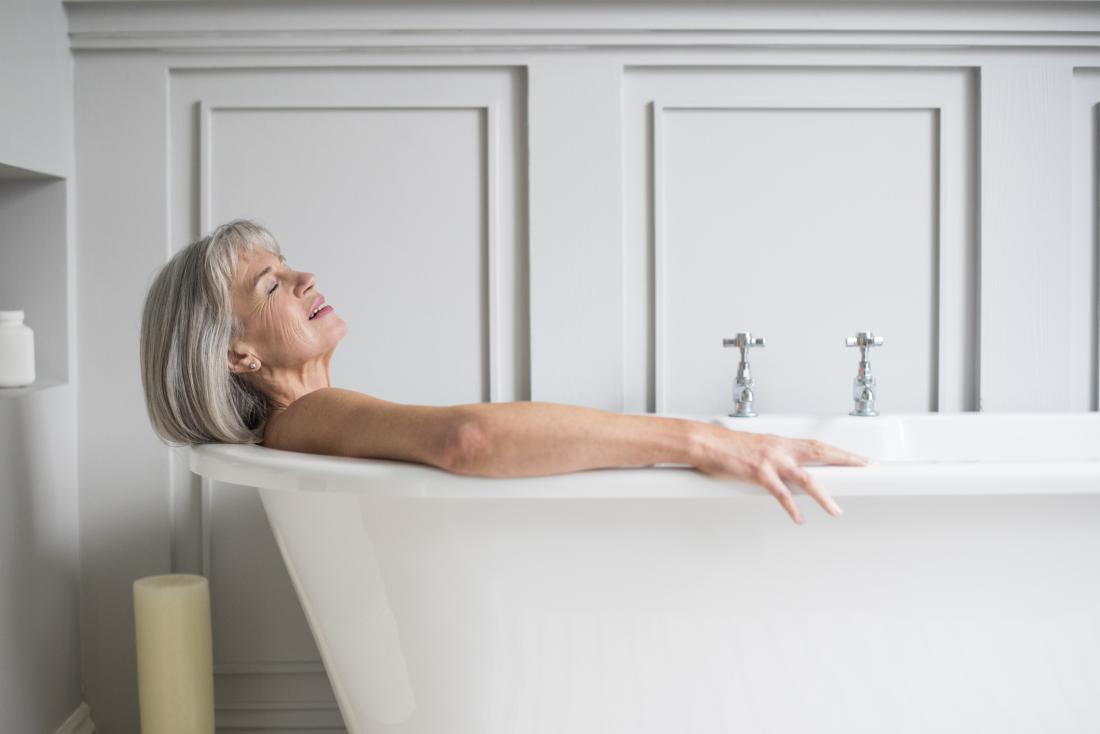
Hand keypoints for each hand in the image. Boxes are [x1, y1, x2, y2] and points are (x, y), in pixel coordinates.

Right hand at [692, 426, 869, 524]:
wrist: (706, 443)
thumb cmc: (726, 446)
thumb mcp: (756, 448)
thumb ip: (773, 459)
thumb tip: (783, 471)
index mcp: (781, 442)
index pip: (817, 445)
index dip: (837, 451)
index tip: (855, 457)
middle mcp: (780, 449)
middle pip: (820, 453)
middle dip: (844, 459)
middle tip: (863, 466)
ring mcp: (771, 461)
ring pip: (806, 478)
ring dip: (823, 496)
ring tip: (836, 510)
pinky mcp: (759, 474)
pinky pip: (780, 494)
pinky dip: (792, 508)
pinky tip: (799, 518)